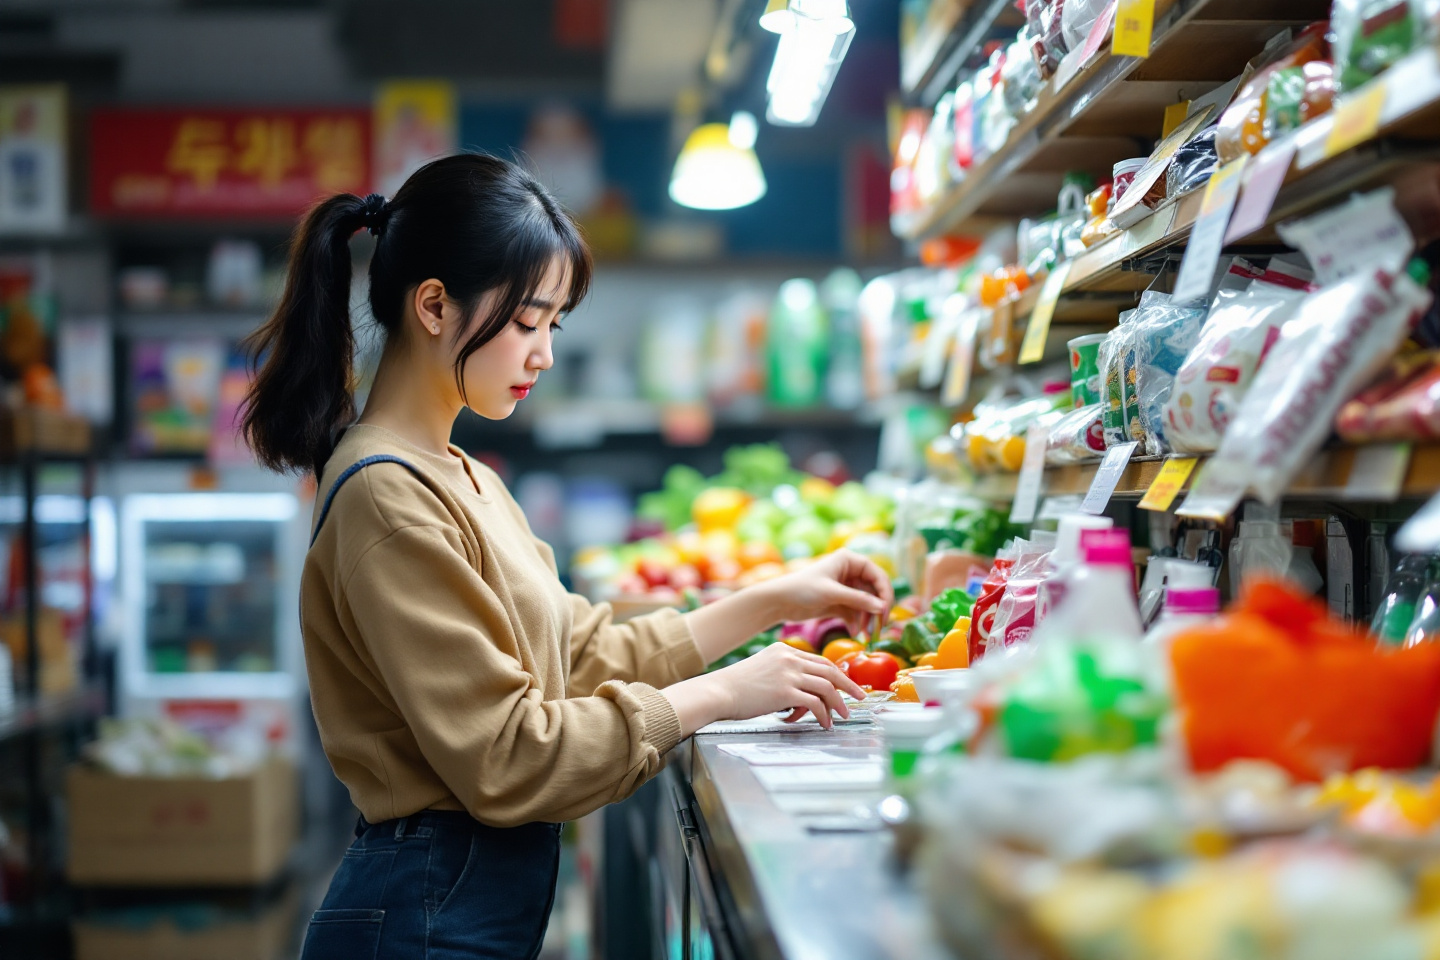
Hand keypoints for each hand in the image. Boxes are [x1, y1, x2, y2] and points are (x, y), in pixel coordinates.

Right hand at [663, 642, 867, 734]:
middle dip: (848, 686)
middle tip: (860, 698)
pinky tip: (825, 723)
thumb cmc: (736, 686)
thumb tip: (802, 691)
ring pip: (827, 687)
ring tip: (843, 716)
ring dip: (838, 704)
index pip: (819, 660)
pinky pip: (815, 703)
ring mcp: (788, 674)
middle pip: (829, 670)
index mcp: (784, 650)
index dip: (837, 674)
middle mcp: (789, 658)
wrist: (719, 692)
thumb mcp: (763, 668)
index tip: (847, 685)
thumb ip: (783, 672)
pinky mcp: (785, 691)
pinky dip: (824, 715)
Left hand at [757, 549, 892, 635]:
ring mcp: (845, 587)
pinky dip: (857, 622)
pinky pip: (855, 612)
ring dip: (868, 619)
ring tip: (866, 635)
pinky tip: (855, 633)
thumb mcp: (832, 594)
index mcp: (849, 560)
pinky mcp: (839, 602)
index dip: (885, 593)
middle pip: (875, 591)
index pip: (878, 575)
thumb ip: (858, 600)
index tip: (885, 612)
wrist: (778, 602)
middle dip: (877, 610)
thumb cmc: (802, 590)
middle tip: (879, 628)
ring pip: (866, 604)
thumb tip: (883, 608)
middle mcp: (850, 572)